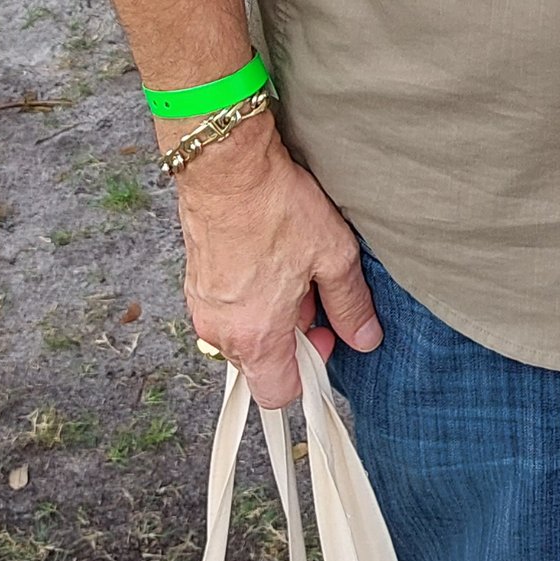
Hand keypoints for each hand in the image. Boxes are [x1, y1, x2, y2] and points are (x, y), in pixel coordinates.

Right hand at [169, 107, 381, 406]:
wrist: (226, 167)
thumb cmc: (277, 208)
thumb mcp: (333, 256)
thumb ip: (350, 305)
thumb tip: (365, 339)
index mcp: (255, 335)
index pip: (277, 393)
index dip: (308, 371)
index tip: (324, 334)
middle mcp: (220, 330)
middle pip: (260, 363)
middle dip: (291, 338)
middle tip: (310, 292)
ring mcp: (201, 307)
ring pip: (243, 334)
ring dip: (269, 316)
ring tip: (289, 269)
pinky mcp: (194, 283)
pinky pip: (227, 310)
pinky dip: (248, 298)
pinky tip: (267, 258)